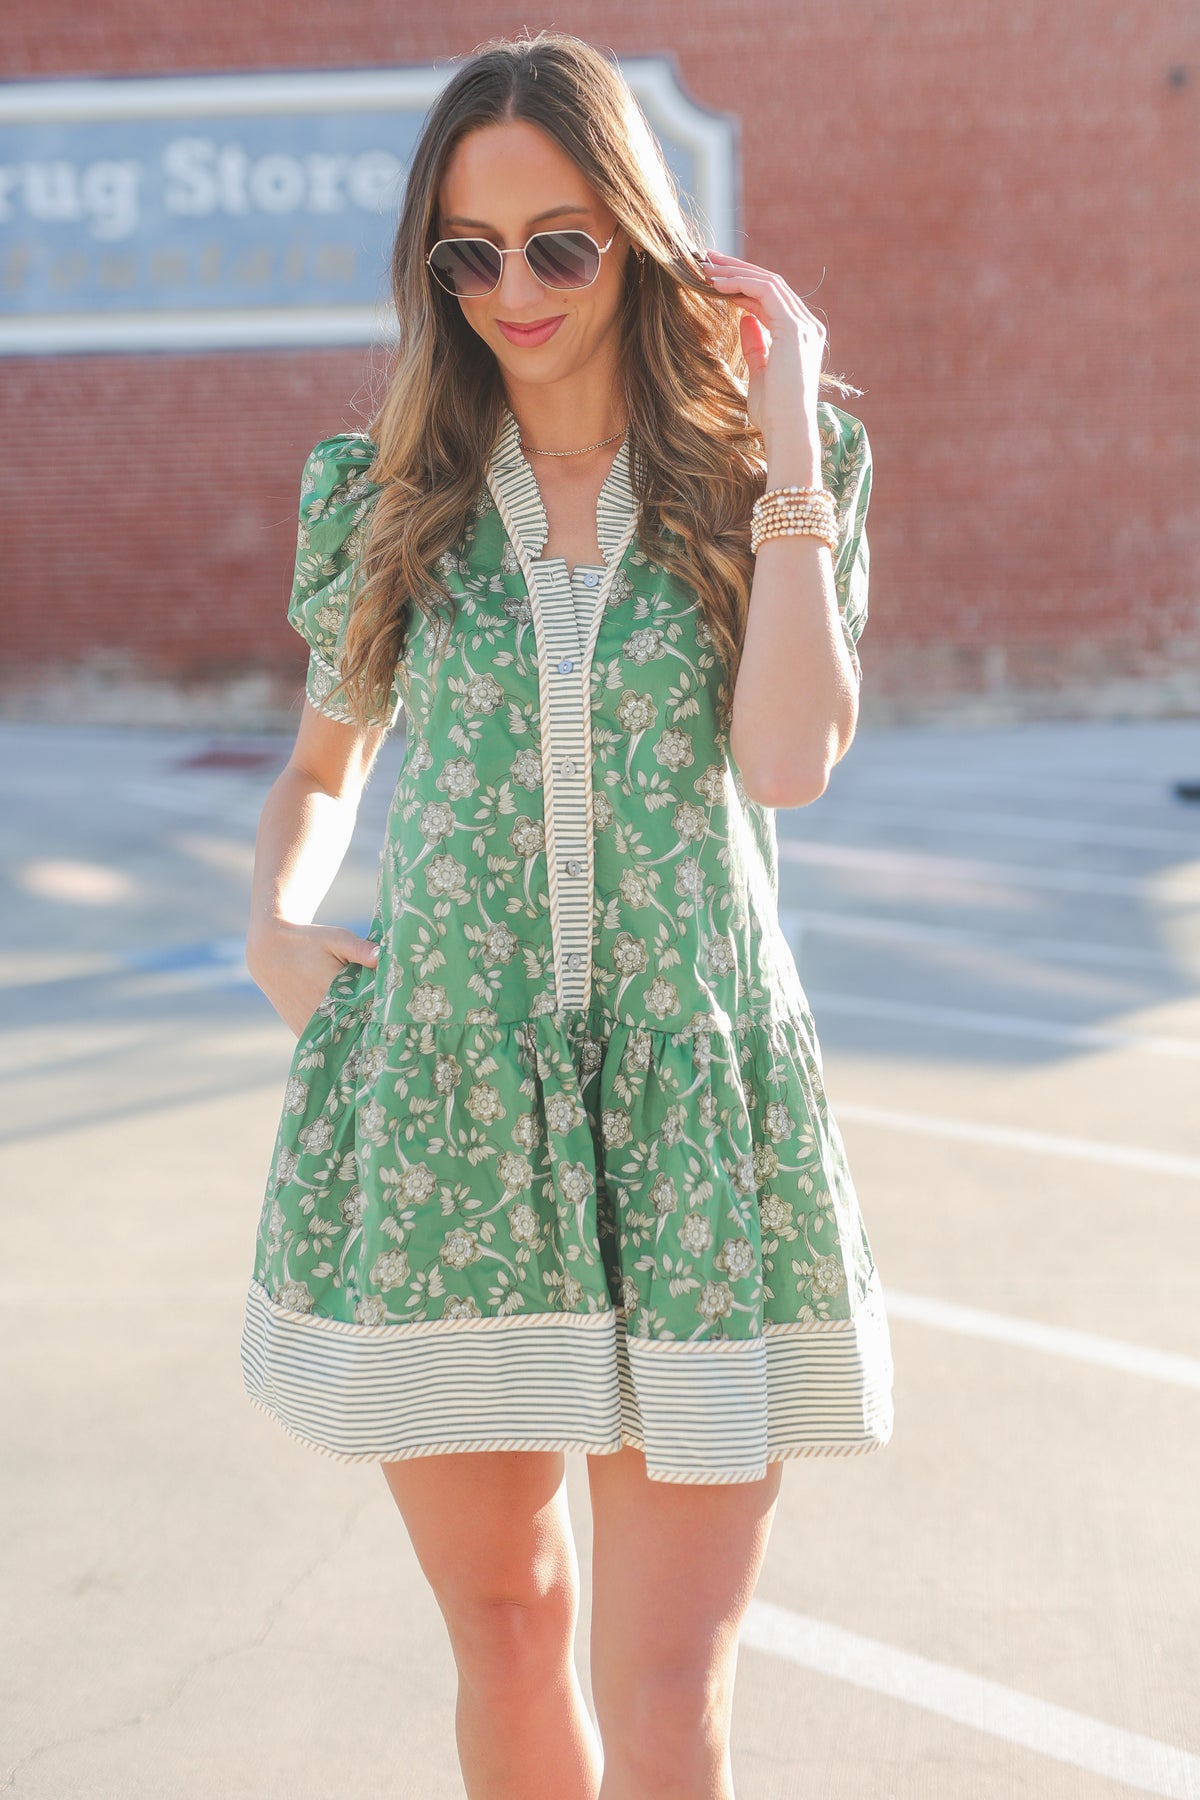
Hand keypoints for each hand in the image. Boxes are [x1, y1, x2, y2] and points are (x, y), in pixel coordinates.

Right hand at [245, 919, 379, 1037]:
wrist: (270, 951)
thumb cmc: (308, 941)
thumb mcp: (336, 938)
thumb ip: (360, 949)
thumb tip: (382, 957)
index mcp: (332, 990)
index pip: (367, 1010)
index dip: (383, 1015)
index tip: (397, 1016)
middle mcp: (320, 1011)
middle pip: (355, 1029)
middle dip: (371, 1029)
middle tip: (391, 1030)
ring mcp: (308, 1023)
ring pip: (338, 1040)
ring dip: (353, 1039)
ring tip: (374, 1039)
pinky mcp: (300, 1028)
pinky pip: (323, 1043)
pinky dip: (336, 1042)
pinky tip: (351, 1040)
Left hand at [700, 248, 824, 474]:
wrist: (788, 430)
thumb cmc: (774, 413)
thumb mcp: (760, 373)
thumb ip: (756, 345)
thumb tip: (745, 320)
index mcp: (800, 336)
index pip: (771, 299)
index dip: (742, 285)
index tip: (715, 278)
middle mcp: (807, 325)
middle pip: (770, 283)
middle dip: (736, 269)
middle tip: (706, 259)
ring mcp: (803, 325)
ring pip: (768, 282)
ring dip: (734, 271)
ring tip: (705, 267)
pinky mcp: (794, 328)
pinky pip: (765, 291)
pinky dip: (740, 283)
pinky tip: (716, 284)